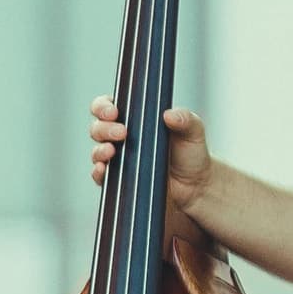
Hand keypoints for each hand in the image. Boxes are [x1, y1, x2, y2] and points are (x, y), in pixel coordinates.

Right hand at [87, 95, 213, 235]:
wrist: (195, 186)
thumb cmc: (192, 154)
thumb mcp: (193, 131)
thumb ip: (185, 119)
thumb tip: (169, 114)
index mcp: (134, 119)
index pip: (107, 107)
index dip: (103, 107)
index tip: (114, 112)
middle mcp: (122, 138)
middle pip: (97, 128)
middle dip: (104, 128)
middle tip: (122, 133)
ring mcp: (118, 159)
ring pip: (96, 151)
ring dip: (99, 150)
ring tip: (112, 151)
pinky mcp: (119, 180)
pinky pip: (100, 176)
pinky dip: (98, 172)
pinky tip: (104, 169)